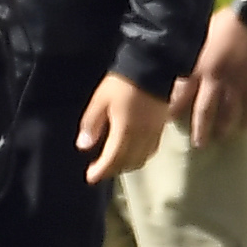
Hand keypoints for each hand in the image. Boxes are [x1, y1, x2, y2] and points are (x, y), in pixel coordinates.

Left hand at [78, 70, 171, 184]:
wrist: (152, 68)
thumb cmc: (121, 84)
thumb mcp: (100, 101)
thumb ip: (91, 124)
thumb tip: (83, 146)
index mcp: (125, 131)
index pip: (113, 159)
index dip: (101, 171)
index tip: (90, 178)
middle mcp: (142, 137)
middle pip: (129, 162)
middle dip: (114, 170)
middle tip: (100, 170)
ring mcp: (154, 133)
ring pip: (142, 158)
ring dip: (128, 165)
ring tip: (114, 163)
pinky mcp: (162, 127)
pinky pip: (152, 149)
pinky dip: (140, 156)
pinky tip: (133, 153)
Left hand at [182, 3, 246, 147]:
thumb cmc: (224, 21)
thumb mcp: (199, 37)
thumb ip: (192, 56)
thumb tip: (182, 68)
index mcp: (196, 66)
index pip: (180, 94)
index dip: (174, 109)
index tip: (169, 122)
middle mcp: (213, 79)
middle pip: (203, 110)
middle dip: (200, 129)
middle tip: (198, 144)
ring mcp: (235, 83)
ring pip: (227, 112)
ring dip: (223, 127)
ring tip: (220, 138)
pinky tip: (245, 128)